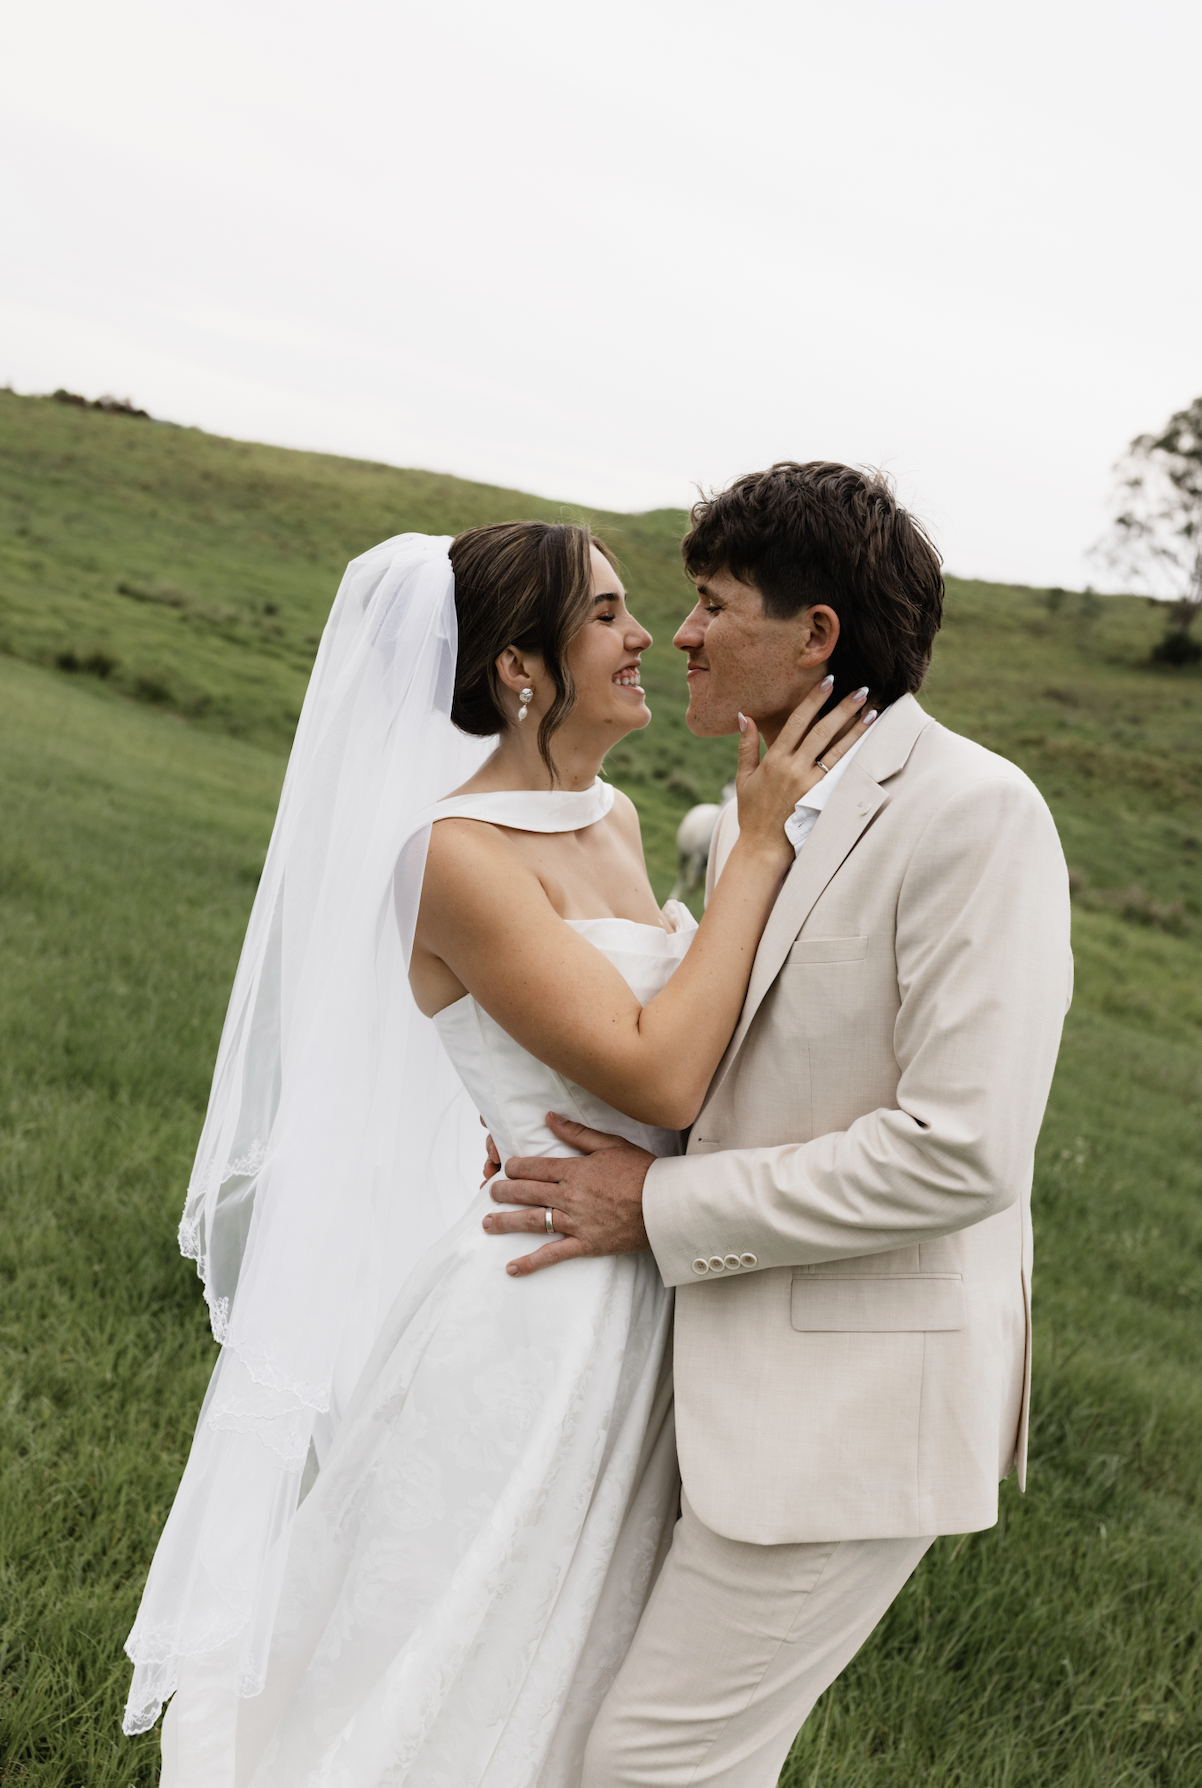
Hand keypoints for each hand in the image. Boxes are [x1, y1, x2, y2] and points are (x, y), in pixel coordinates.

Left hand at [482, 1113, 655, 1277]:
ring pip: (533, 1222)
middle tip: (490, 1193)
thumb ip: (577, 1133)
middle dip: (504, 1192)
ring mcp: (576, 1222)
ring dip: (507, 1222)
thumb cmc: (642, 1171)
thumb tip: (549, 1118)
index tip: (505, 1168)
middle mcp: (569, 1196)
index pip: (534, 1167)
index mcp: (574, 1170)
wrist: (665, 1204)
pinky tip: (512, 1267)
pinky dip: (531, 1263)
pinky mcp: (585, 1244)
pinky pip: (553, 1255)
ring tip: (488, 1223)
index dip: (515, 1167)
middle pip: (527, 1192)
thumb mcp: (611, 1144)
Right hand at [735, 677, 875, 862]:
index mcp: (774, 759)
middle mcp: (793, 768)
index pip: (797, 721)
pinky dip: (853, 755)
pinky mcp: (819, 797)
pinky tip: (867, 743)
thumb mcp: (744, 777)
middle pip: (822, 731)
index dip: (814, 700)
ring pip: (836, 750)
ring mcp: (808, 783)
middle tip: (861, 690)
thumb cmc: (752, 812)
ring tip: (873, 712)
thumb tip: (744, 715)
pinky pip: (840, 771)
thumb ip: (746, 745)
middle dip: (842, 708)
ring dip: (856, 730)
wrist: (763, 846)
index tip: (828, 682)